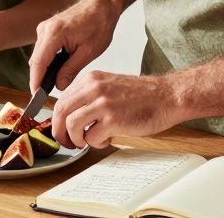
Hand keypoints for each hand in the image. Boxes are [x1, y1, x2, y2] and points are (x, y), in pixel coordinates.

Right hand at [28, 0, 118, 92]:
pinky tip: (56, 70)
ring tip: (51, 86)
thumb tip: (59, 86)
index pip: (38, 63)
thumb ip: (71, 69)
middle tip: (44, 97)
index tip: (35, 97)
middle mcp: (45, 29)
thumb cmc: (99, 23)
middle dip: (38, 78)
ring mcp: (45, 27)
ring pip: (38, 55)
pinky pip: (43, 49)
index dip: (35, 82)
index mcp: (54, 33)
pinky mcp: (48, 28)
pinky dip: (47, 60)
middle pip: (36, 60)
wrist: (101, 4)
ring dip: (43, 69)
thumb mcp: (88, 51)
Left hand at [50, 72, 186, 149]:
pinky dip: (96, 143)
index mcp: (90, 80)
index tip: (60, 130)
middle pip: (61, 112)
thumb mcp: (109, 86)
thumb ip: (90, 97)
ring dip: (76, 139)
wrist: (167, 96)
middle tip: (67, 143)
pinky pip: (92, 137)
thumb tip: (71, 116)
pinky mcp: (113, 119)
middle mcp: (93, 89)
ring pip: (72, 125)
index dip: (57, 120)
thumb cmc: (142, 95)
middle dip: (59, 132)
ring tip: (87, 142)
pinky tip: (106, 139)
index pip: (61, 100)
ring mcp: (103, 103)